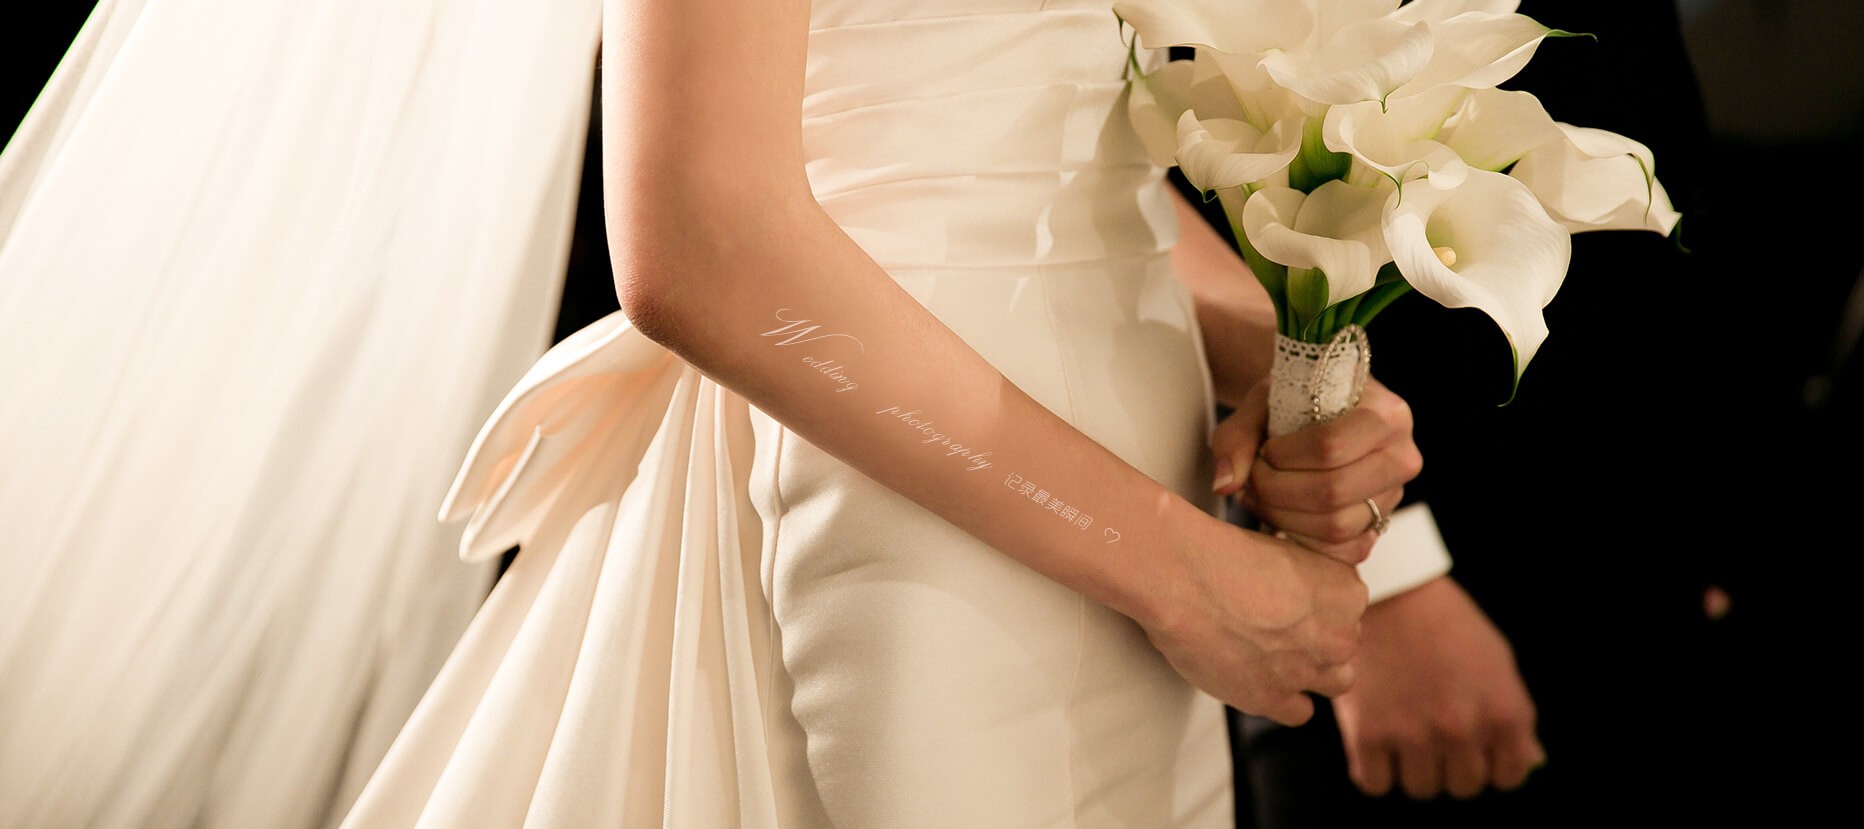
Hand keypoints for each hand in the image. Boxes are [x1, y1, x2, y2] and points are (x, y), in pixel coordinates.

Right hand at [1141, 509, 1368, 727]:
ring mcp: (1307, 672)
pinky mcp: (1272, 699)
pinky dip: (1285, 701)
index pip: (1350, 607)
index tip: (1297, 602)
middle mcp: (1336, 637)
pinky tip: (1265, 681)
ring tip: (1280, 656)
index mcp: (1346, 593)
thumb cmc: (1222, 556)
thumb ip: (1308, 576)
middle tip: (1280, 626)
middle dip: (1317, 639)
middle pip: (1343, 645)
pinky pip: (1299, 713)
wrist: (1182, 580)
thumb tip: (1303, 589)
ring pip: (1334, 683)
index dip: (1321, 605)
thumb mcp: (1284, 548)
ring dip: (1312, 673)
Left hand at [1210, 376, 1421, 565]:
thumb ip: (1238, 437)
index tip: (1264, 450)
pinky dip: (1303, 539)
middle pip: (1332, 492)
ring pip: (1336, 526)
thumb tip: (1227, 485)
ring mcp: (1394, 496)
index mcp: (1386, 413)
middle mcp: (1401, 456)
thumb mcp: (1261, 401)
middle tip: (1252, 478)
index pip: (1330, 447)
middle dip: (1277, 491)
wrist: (1318, 412)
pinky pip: (1343, 551)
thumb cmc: (1293, 402)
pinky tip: (1281, 515)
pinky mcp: (1380, 526)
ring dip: (1283, 516)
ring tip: (1259, 495)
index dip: (1283, 457)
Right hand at [1331, 576, 1545, 799]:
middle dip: (1451, 763)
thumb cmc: (1447, 624)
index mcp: (1505, 713)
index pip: (1509, 776)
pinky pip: (1375, 783)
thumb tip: (1530, 763)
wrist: (1388, 591)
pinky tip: (1376, 739)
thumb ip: (1515, 717)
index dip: (1490, 760)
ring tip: (1403, 728)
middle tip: (1433, 728)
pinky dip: (1375, 768)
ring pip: (1421, 788)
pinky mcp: (1367, 735)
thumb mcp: (1496, 661)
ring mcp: (1414, 735)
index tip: (1472, 742)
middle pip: (1463, 786)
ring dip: (1413, 766)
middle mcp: (1463, 730)